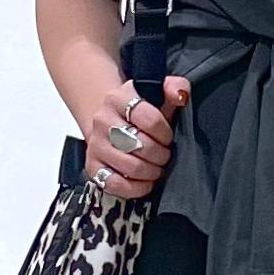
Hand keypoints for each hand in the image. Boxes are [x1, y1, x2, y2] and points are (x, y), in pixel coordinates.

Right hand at [84, 75, 190, 199]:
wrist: (111, 121)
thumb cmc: (140, 112)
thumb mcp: (157, 93)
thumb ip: (174, 87)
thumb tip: (181, 95)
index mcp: (118, 98)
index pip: (149, 119)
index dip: (165, 132)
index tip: (168, 136)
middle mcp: (102, 121)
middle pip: (140, 145)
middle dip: (160, 154)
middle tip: (165, 154)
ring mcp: (96, 145)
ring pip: (130, 166)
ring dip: (151, 171)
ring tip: (157, 167)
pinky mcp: (92, 166)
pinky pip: (114, 184)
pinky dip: (136, 187)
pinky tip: (146, 181)